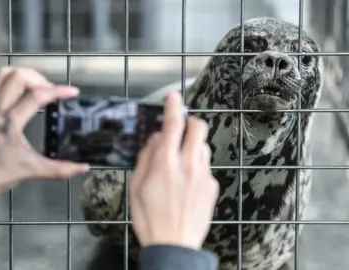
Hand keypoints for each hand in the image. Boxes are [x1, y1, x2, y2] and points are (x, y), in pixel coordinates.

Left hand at [0, 67, 89, 197]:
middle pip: (17, 77)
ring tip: (33, 85)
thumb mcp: (29, 170)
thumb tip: (83, 168)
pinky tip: (14, 87)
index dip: (58, 91)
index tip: (72, 92)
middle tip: (50, 89)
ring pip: (0, 73)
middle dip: (39, 78)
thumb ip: (59, 169)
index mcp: (8, 125)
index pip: (36, 97)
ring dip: (21, 74)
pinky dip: (4, 77)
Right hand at [129, 91, 218, 249]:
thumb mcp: (136, 187)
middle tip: (180, 128)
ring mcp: (203, 176)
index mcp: (165, 164)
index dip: (173, 106)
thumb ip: (146, 158)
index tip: (173, 97)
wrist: (174, 245)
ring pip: (204, 146)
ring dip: (192, 146)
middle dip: (190, 121)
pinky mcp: (212, 187)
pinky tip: (187, 184)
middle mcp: (187, 165)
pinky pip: (206, 167)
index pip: (172, 125)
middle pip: (198, 128)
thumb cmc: (150, 219)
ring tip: (180, 162)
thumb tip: (154, 139)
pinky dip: (196, 167)